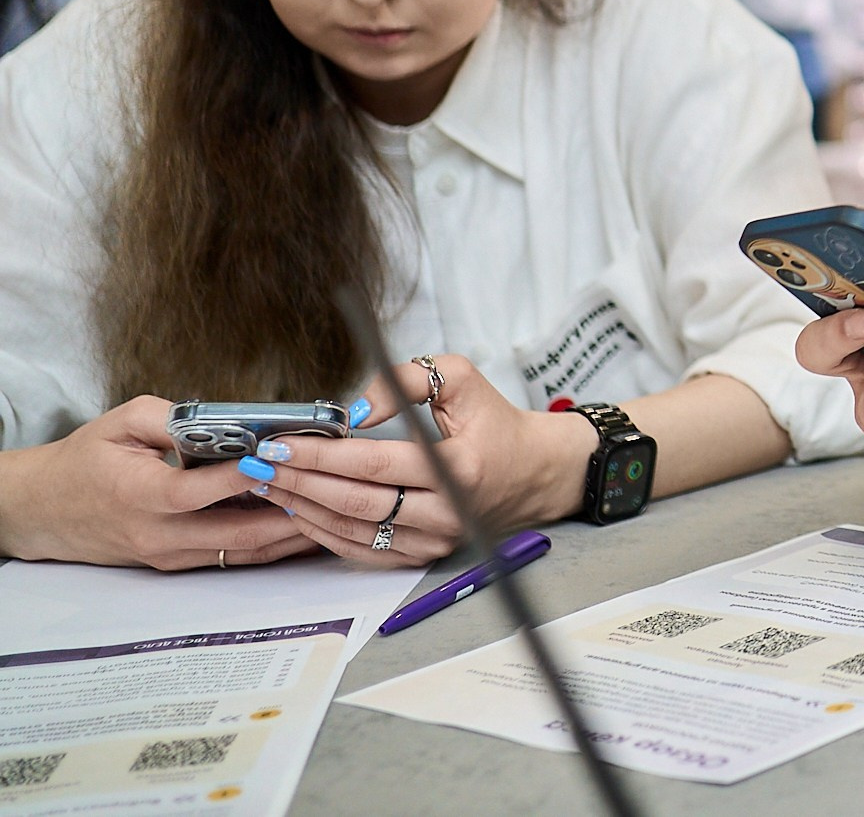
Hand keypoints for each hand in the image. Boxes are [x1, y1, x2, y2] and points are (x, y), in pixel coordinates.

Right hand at [0, 397, 317, 568]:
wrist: (43, 510)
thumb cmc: (82, 462)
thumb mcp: (120, 423)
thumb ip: (170, 417)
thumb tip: (220, 418)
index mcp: (139, 494)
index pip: (196, 492)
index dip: (238, 478)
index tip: (276, 459)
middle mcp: (157, 533)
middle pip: (235, 532)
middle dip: (288, 514)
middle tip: (328, 491)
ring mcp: (169, 554)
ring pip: (241, 550)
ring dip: (287, 534)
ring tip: (329, 509)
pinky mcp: (177, 562)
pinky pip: (231, 555)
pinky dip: (268, 542)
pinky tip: (299, 523)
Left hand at [243, 356, 593, 567]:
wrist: (534, 472)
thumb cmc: (495, 423)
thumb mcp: (462, 379)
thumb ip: (406, 380)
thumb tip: (353, 410)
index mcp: (459, 467)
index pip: (374, 464)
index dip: (321, 456)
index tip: (279, 444)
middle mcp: (448, 511)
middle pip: (355, 501)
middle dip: (299, 481)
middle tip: (258, 465)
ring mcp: (436, 539)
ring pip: (354, 529)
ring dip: (303, 507)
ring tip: (268, 485)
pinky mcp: (425, 555)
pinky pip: (363, 550)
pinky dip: (324, 532)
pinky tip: (298, 510)